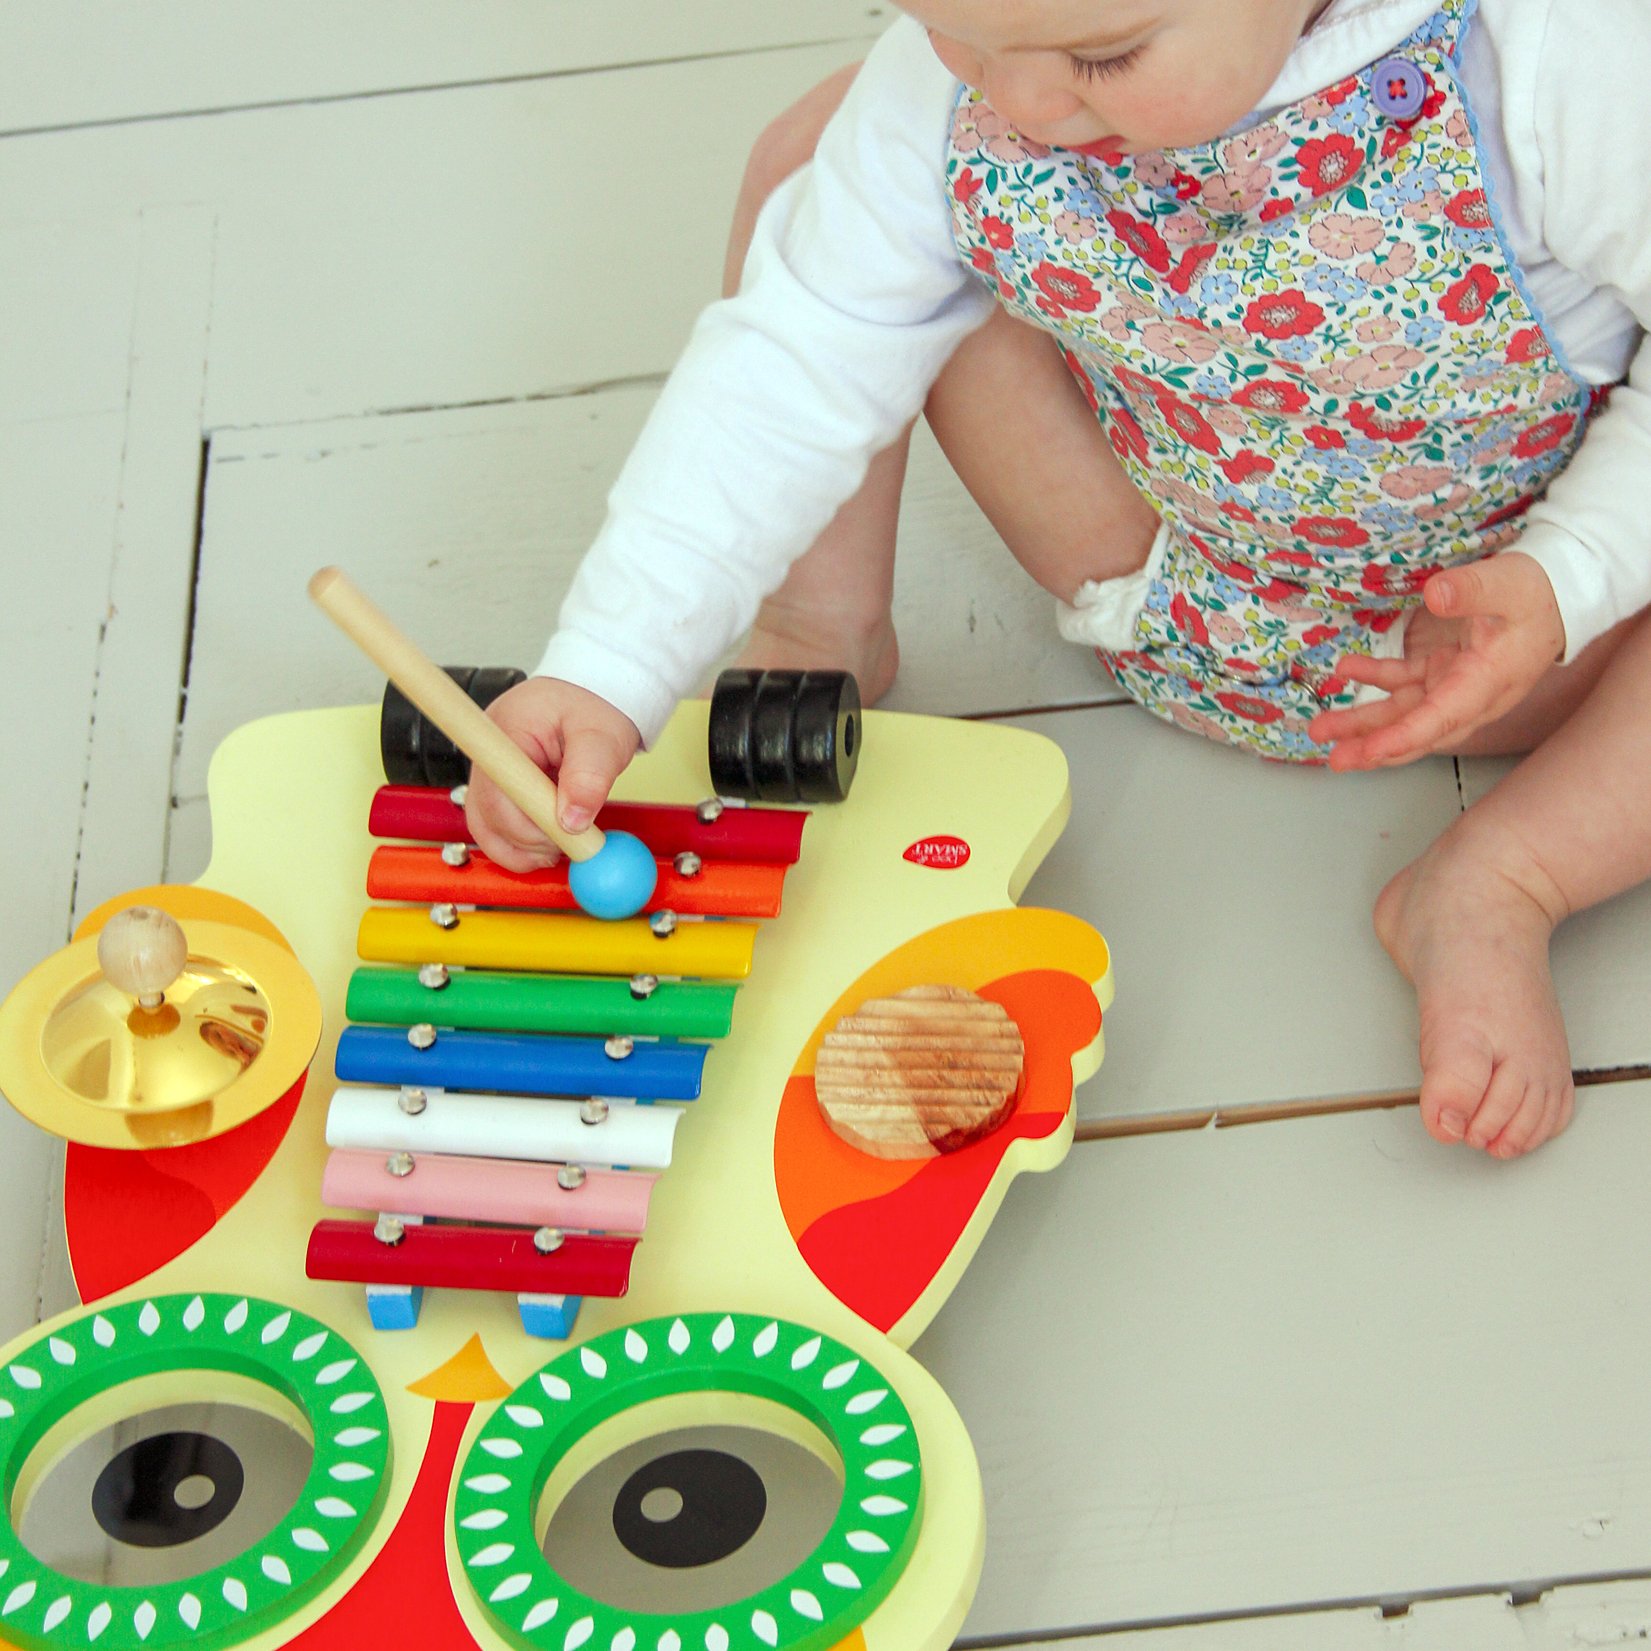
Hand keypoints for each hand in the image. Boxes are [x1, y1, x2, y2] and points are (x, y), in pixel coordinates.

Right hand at [463, 677, 640, 870]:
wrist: (590, 699)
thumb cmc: (593, 708)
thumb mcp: (602, 737)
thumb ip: (590, 776)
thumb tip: (573, 821)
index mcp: (506, 732)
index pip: (497, 793)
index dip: (525, 825)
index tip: (563, 832)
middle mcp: (488, 755)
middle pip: (485, 816)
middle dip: (527, 842)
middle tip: (568, 845)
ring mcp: (489, 775)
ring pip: (486, 829)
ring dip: (522, 849)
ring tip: (561, 845)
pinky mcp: (497, 790)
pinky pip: (497, 828)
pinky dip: (522, 843)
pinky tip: (550, 841)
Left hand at [1308, 552, 1565, 771]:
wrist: (1554, 594)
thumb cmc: (1535, 593)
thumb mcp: (1508, 585)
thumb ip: (1472, 589)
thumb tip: (1435, 594)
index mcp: (1485, 683)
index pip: (1440, 719)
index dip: (1403, 738)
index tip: (1370, 751)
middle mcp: (1467, 694)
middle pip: (1416, 731)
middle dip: (1373, 748)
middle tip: (1335, 759)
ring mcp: (1453, 685)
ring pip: (1402, 713)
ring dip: (1363, 723)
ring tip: (1321, 728)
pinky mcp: (1442, 671)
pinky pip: (1403, 683)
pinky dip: (1374, 678)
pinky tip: (1346, 669)